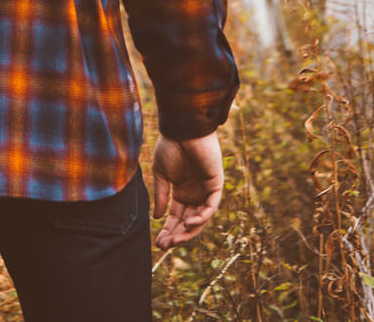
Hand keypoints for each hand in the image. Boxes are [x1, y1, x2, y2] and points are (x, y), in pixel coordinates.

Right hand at [151, 131, 223, 248]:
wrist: (182, 128)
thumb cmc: (170, 146)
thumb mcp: (161, 174)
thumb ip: (161, 196)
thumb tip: (158, 218)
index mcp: (181, 191)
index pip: (176, 216)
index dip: (168, 230)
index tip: (158, 243)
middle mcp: (195, 193)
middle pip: (188, 221)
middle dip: (178, 234)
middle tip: (165, 246)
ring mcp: (206, 189)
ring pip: (201, 218)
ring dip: (190, 230)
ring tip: (176, 239)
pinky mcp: (216, 184)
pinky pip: (211, 206)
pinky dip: (202, 216)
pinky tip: (190, 222)